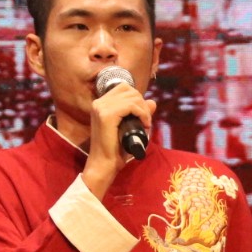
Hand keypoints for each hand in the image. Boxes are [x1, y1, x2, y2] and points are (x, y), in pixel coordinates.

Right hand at [81, 81, 155, 198]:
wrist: (104, 164)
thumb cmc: (116, 148)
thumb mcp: (131, 126)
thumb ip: (140, 113)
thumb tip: (152, 102)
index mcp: (101, 104)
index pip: (124, 87)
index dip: (138, 98)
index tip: (142, 115)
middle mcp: (99, 103)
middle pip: (129, 90)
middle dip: (142, 103)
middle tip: (145, 121)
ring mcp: (101, 108)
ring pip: (132, 97)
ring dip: (144, 110)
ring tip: (145, 123)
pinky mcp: (106, 115)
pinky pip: (131, 106)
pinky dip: (142, 114)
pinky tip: (144, 124)